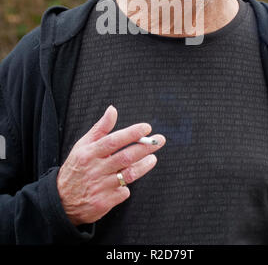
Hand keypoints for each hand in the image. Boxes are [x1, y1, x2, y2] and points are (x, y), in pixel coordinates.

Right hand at [57, 105, 165, 225]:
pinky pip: (123, 193)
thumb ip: (100, 128)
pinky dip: (127, 187)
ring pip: (128, 175)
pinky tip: (128, 182)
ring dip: (143, 166)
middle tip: (159, 140)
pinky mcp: (103, 203)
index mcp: (89, 153)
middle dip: (145, 147)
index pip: (113, 141)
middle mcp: (95, 169)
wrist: (61, 200)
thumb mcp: (83, 145)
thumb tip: (113, 110)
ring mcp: (100, 187)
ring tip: (153, 158)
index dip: (131, 134)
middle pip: (125, 157)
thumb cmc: (77, 167)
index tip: (146, 128)